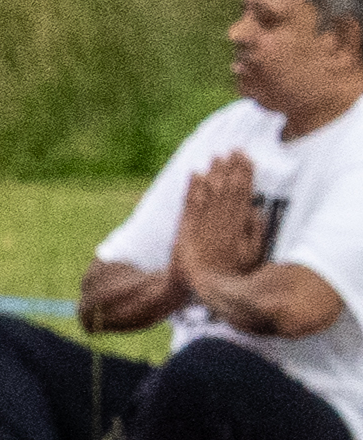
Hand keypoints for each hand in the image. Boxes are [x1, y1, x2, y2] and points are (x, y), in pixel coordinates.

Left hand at [180, 152, 273, 292]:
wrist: (198, 288)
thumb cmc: (231, 273)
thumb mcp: (253, 255)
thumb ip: (256, 231)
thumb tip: (255, 207)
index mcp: (239, 229)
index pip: (243, 195)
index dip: (245, 175)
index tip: (247, 158)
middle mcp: (220, 225)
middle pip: (226, 191)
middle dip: (230, 169)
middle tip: (233, 150)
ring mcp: (201, 226)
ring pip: (209, 194)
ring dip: (213, 174)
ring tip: (216, 157)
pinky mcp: (184, 230)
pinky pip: (189, 205)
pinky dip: (192, 189)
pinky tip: (195, 174)